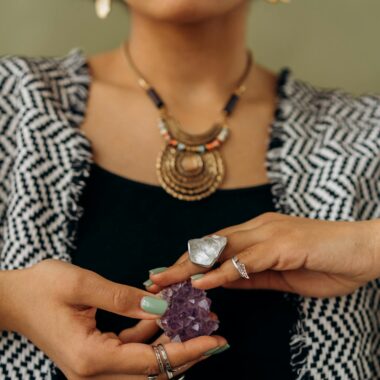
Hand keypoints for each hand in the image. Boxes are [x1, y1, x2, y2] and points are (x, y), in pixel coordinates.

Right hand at [1, 260, 225, 378]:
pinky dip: (150, 338)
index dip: (187, 350)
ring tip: (195, 322)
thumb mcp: (84, 285)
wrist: (12, 299)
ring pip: (144, 364)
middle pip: (153, 371)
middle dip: (187, 352)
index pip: (152, 361)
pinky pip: (130, 353)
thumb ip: (124, 299)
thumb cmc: (41, 288)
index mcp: (91, 358)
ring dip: (170, 344)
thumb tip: (161, 308)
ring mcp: (92, 368)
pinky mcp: (93, 358)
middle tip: (215, 334)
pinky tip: (162, 318)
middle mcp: (93, 372)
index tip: (215, 340)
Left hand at [149, 213, 379, 297]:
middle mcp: (259, 227)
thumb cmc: (325, 261)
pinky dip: (222, 273)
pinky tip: (202, 284)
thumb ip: (253, 276)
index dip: (189, 260)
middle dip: (180, 262)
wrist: (364, 250)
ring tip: (166, 281)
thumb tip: (224, 282)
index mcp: (258, 233)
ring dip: (191, 266)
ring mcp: (270, 233)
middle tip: (154, 278)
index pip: (215, 245)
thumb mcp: (281, 274)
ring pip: (221, 249)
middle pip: (210, 244)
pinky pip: (247, 261)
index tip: (168, 275)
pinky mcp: (284, 245)